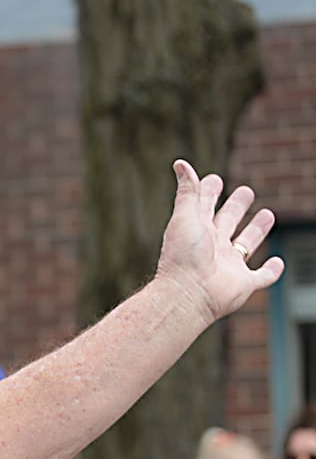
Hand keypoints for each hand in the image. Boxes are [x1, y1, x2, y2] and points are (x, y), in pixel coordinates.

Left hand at [154, 161, 283, 322]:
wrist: (187, 295)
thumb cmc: (183, 256)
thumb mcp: (185, 217)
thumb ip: (187, 191)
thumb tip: (180, 163)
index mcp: (198, 231)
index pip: (204, 206)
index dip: (208, 192)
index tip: (213, 179)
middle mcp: (213, 247)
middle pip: (227, 222)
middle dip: (236, 207)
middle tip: (245, 191)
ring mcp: (229, 266)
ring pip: (246, 245)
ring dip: (257, 231)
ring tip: (267, 214)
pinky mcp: (243, 284)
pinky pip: (262, 277)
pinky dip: (272, 270)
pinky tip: (278, 262)